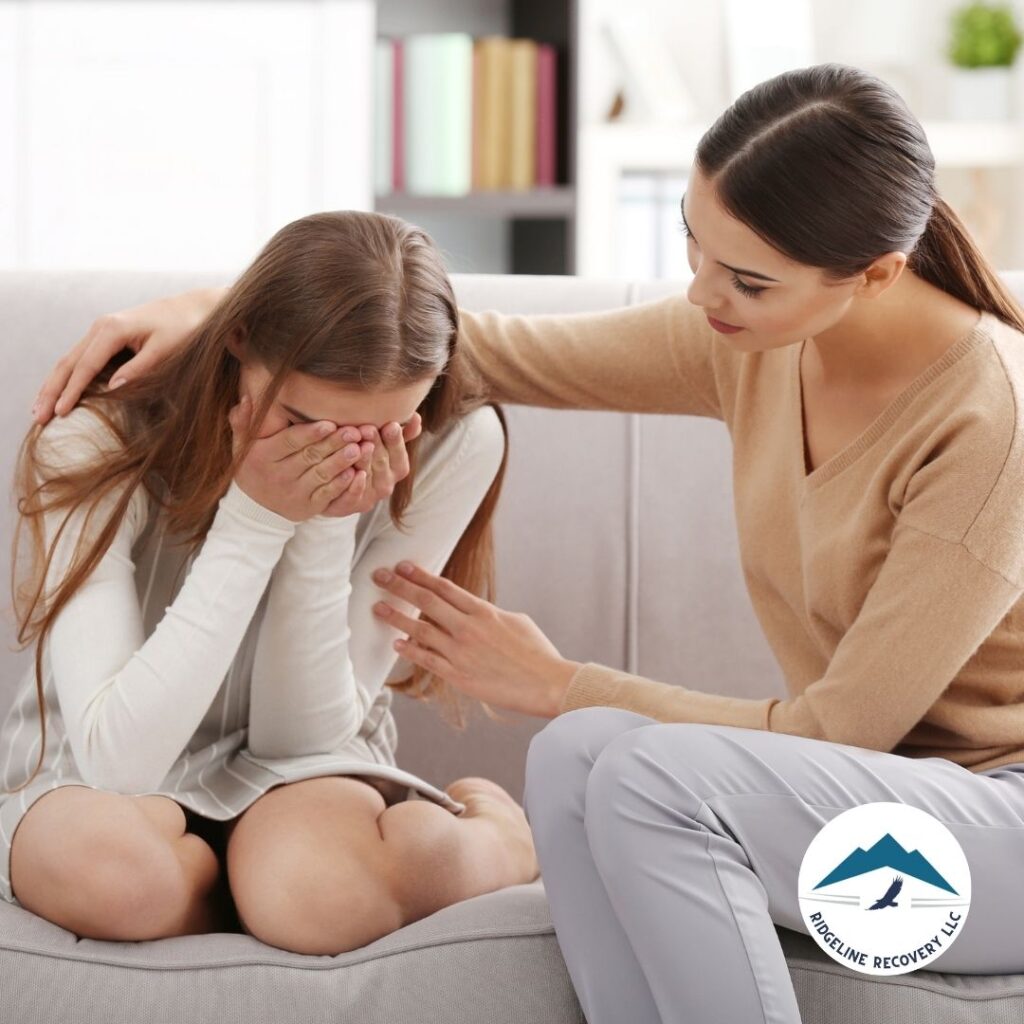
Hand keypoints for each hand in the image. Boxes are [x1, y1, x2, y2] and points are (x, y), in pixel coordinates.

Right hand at [32, 286, 223, 423]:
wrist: (195, 308)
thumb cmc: (185, 329)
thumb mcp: (166, 350)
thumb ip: (139, 369)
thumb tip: (112, 388)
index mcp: (113, 329)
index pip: (85, 366)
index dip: (71, 391)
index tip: (59, 413)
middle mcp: (101, 326)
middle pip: (68, 362)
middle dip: (51, 390)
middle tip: (38, 417)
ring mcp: (101, 329)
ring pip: (69, 359)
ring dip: (53, 384)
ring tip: (40, 409)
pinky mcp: (107, 335)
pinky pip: (80, 357)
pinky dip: (66, 376)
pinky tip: (59, 392)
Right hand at [230, 396, 377, 522]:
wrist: (256, 508)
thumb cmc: (254, 467)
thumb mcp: (242, 446)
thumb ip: (244, 422)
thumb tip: (245, 399)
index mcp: (263, 456)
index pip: (290, 442)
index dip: (310, 433)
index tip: (329, 423)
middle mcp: (279, 475)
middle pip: (310, 456)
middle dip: (333, 443)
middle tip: (354, 431)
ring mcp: (294, 492)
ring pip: (321, 474)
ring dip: (342, 462)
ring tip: (359, 449)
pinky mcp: (308, 507)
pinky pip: (327, 494)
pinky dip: (341, 484)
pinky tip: (355, 473)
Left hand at [316, 415, 424, 518]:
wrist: (333, 486)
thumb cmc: (362, 459)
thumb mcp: (382, 444)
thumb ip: (400, 433)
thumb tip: (416, 416)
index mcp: (397, 468)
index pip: (399, 454)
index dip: (395, 440)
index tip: (390, 425)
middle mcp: (386, 484)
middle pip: (381, 462)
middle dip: (375, 444)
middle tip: (367, 428)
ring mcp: (368, 497)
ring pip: (367, 476)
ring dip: (363, 461)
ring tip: (356, 445)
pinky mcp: (349, 506)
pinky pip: (353, 497)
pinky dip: (354, 485)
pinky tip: (350, 471)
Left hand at [369, 562, 582, 717]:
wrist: (548, 683)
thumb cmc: (537, 652)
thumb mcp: (516, 621)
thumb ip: (490, 615)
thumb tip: (474, 613)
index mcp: (484, 611)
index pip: (444, 587)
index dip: (419, 575)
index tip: (401, 566)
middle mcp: (468, 628)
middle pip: (426, 602)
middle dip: (399, 586)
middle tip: (378, 576)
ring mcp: (461, 652)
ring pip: (420, 630)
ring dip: (396, 617)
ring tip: (378, 607)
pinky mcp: (459, 676)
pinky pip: (427, 661)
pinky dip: (410, 650)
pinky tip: (396, 643)